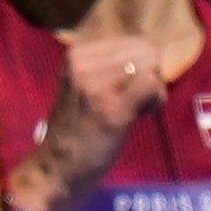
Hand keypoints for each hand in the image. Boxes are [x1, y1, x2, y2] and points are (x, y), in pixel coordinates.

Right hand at [19, 28, 174, 210]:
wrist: (54, 169)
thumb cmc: (76, 129)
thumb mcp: (86, 83)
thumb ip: (111, 64)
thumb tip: (156, 49)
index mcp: (77, 52)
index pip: (135, 41)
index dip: (138, 66)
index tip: (118, 90)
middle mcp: (82, 62)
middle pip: (146, 52)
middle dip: (147, 76)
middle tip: (126, 103)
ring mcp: (95, 85)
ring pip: (151, 68)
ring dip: (151, 92)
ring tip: (128, 111)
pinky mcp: (111, 108)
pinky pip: (152, 86)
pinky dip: (154, 103)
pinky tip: (136, 118)